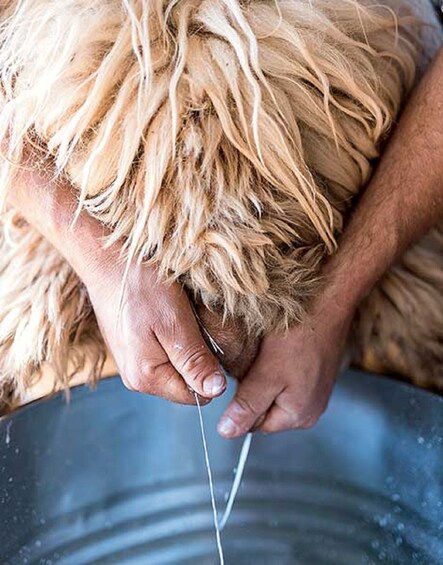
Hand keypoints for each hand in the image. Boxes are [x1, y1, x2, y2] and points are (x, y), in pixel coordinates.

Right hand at [82, 257, 227, 404]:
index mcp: (146, 378)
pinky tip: (165, 320)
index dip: (209, 372)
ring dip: (184, 349)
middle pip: (183, 384)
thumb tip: (216, 391)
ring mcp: (130, 365)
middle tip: (190, 326)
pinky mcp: (130, 351)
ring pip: (174, 370)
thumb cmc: (142, 288)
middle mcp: (135, 379)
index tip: (205, 341)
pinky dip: (170, 341)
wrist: (108, 262)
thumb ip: (195, 361)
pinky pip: (161, 357)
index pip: (195, 395)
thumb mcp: (176, 324)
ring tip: (177, 321)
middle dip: (196, 360)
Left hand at [217, 292, 353, 436]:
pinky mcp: (317, 373)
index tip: (245, 375)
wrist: (328, 303)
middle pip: (267, 410)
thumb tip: (227, 432)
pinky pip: (289, 379)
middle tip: (257, 362)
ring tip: (270, 354)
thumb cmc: (300, 337)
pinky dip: (279, 367)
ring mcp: (316, 391)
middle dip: (255, 389)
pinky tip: (281, 350)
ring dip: (266, 377)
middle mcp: (311, 409)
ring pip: (276, 393)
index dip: (242, 401)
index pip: (255, 425)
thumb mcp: (267, 375)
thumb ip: (247, 406)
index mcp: (299, 416)